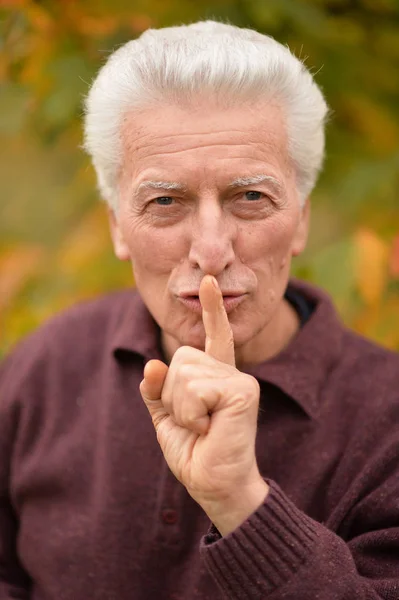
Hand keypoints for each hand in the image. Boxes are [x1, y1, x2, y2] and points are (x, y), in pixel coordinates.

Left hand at [140, 275, 268, 534]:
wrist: (213, 485)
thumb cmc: (194, 453)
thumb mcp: (167, 418)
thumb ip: (157, 390)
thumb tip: (152, 364)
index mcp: (215, 375)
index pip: (213, 336)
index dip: (210, 310)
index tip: (207, 280)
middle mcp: (230, 371)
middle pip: (180, 358)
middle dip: (172, 396)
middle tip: (195, 423)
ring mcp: (239, 379)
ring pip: (183, 373)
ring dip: (181, 408)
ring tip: (203, 427)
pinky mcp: (243, 390)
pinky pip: (194, 389)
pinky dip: (190, 415)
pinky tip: (210, 428)